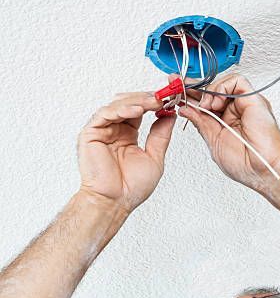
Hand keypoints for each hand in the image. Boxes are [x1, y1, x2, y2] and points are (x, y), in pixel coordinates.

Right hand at [77, 92, 176, 214]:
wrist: (115, 201)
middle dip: (148, 98)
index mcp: (128, 135)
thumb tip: (170, 115)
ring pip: (118, 105)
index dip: (155, 103)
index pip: (141, 111)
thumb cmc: (131, 187)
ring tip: (153, 102)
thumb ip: (161, 135)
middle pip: (129, 103)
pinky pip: (105, 114)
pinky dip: (121, 109)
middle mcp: (115, 130)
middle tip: (164, 96)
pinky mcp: (90, 133)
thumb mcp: (155, 157)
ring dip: (137, 101)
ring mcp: (102, 130)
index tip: (171, 98)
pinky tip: (137, 110)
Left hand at [169, 72, 279, 195]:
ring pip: (223, 83)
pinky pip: (237, 81)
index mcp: (224, 122)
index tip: (173, 91)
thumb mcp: (213, 141)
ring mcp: (244, 104)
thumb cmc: (244, 164)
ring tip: (205, 106)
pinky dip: (223, 88)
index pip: (204, 103)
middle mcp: (235, 111)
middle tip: (176, 83)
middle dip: (192, 87)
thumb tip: (185, 109)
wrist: (262, 169)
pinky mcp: (254, 98)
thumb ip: (200, 123)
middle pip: (211, 90)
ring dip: (209, 92)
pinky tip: (217, 103)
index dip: (189, 96)